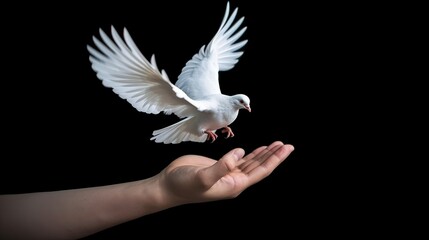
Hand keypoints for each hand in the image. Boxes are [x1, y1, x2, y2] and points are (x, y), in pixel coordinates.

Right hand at [158, 141, 293, 203]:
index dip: (275, 159)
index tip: (287, 148)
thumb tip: (240, 152)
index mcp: (234, 185)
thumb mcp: (203, 177)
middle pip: (260, 166)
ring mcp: (228, 174)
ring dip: (265, 154)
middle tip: (287, 145)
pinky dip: (252, 154)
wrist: (168, 185)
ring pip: (252, 163)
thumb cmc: (184, 185)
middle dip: (274, 155)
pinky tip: (258, 150)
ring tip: (277, 144)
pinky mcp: (220, 167)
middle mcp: (234, 181)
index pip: (260, 171)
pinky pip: (241, 161)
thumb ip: (222, 166)